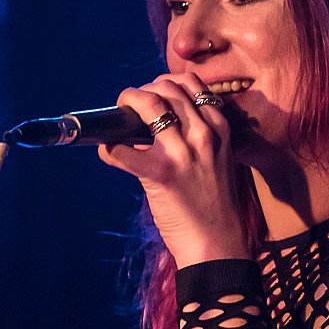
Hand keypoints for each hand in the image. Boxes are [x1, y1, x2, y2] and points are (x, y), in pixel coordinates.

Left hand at [98, 72, 250, 267]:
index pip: (190, 84)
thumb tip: (157, 121)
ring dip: (125, 105)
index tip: (153, 94)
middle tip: (129, 105)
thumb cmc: (214, 205)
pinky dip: (109, 149)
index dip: (164, 83)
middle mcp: (203, 134)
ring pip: (147, 104)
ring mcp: (182, 152)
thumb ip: (197, 137)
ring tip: (119, 119)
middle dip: (141, 91)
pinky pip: (121, 150)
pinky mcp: (160, 174)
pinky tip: (109, 152)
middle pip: (166, 88)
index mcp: (219, 128)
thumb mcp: (217, 160)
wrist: (219, 245)